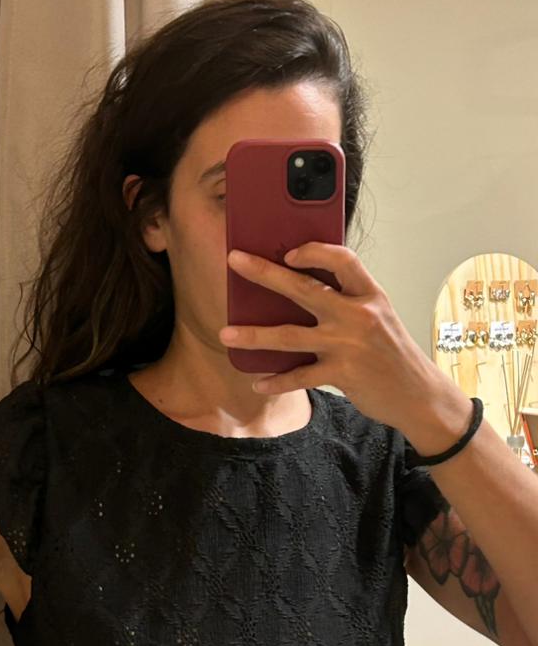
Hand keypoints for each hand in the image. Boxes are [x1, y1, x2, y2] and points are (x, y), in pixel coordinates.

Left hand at [220, 242, 452, 431]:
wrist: (418, 394)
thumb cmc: (393, 355)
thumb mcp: (379, 317)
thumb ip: (348, 302)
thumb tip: (300, 291)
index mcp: (370, 294)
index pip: (342, 259)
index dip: (314, 251)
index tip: (289, 252)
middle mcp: (359, 315)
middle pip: (304, 289)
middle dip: (265, 273)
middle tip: (235, 261)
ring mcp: (349, 345)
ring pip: (290, 336)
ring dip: (254, 335)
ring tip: (227, 333)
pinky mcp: (343, 374)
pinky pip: (300, 376)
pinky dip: (277, 381)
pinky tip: (259, 383)